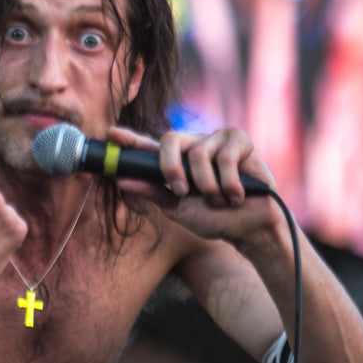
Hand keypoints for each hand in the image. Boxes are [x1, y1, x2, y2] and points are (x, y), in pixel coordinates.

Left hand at [106, 126, 280, 243]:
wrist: (250, 227)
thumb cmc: (214, 218)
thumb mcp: (177, 209)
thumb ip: (152, 193)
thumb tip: (121, 180)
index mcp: (176, 162)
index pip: (149, 146)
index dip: (130, 139)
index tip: (111, 134)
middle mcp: (194, 146)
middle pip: (169, 138)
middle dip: (171, 167)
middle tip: (181, 191)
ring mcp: (216, 140)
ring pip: (199, 153)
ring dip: (208, 186)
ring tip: (219, 200)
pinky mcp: (239, 139)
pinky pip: (225, 156)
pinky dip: (230, 182)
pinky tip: (237, 194)